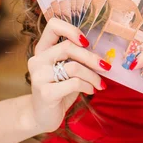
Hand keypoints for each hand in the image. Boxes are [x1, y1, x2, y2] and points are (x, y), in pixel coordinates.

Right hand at [27, 18, 109, 133]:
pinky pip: (74, 83)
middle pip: (68, 47)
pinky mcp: (45, 93)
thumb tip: (102, 52)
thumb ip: (76, 57)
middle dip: (91, 57)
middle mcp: (37, 60)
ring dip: (92, 76)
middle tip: (105, 67)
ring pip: (74, 67)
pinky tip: (91, 90)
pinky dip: (87, 86)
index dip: (72, 30)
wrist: (43, 116)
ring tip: (99, 84)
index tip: (86, 42)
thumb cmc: (59, 88)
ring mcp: (39, 76)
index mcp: (42, 49)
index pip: (53, 25)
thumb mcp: (66, 69)